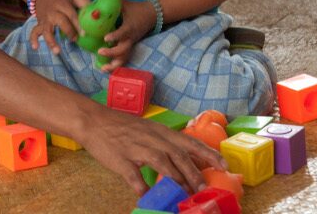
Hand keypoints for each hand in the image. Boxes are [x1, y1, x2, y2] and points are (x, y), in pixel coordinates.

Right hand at [30, 0, 90, 53]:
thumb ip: (85, 3)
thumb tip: (98, 12)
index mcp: (63, 4)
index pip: (71, 14)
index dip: (78, 24)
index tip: (85, 34)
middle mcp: (53, 12)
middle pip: (60, 21)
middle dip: (68, 31)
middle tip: (75, 40)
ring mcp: (45, 19)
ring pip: (46, 30)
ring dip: (51, 41)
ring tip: (57, 51)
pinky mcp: (39, 23)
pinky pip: (34, 31)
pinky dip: (33, 39)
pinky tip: (35, 47)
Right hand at [79, 104, 227, 195]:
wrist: (93, 120)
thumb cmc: (120, 126)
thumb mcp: (146, 129)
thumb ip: (163, 143)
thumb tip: (181, 161)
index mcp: (159, 131)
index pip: (189, 141)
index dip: (208, 153)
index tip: (224, 165)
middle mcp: (152, 138)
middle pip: (179, 154)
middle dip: (194, 172)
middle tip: (205, 188)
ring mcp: (136, 148)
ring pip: (162, 163)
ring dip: (176, 180)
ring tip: (185, 195)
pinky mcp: (121, 159)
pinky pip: (134, 176)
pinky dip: (143, 188)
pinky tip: (148, 197)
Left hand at [98, 0, 155, 71]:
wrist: (152, 15)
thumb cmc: (137, 9)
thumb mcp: (125, 3)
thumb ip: (114, 0)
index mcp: (130, 27)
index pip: (123, 33)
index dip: (115, 36)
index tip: (105, 38)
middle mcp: (131, 38)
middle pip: (123, 50)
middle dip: (112, 53)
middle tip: (100, 52)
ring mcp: (131, 43)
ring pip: (124, 57)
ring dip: (114, 65)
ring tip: (102, 69)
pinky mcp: (131, 46)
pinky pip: (124, 58)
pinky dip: (116, 64)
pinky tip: (106, 68)